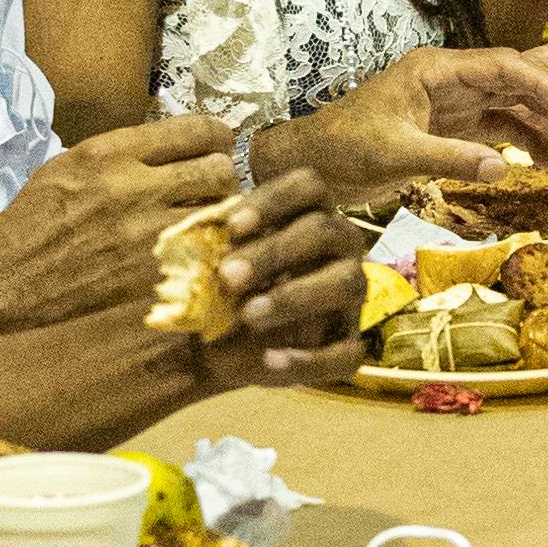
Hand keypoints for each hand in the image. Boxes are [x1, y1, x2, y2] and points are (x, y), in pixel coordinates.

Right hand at [0, 120, 250, 337]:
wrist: (6, 279)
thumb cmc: (34, 219)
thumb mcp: (70, 164)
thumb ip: (124, 153)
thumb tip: (175, 143)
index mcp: (111, 152)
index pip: (197, 129)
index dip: (219, 137)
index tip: (220, 146)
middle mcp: (134, 187)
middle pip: (220, 169)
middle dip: (223, 179)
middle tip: (215, 191)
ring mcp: (146, 235)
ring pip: (221, 214)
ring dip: (222, 218)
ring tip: (209, 224)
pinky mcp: (152, 275)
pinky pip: (207, 256)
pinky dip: (211, 255)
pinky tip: (200, 257)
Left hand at [188, 175, 369, 389]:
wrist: (221, 350)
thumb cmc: (221, 292)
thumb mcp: (211, 267)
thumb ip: (211, 248)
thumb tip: (197, 238)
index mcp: (307, 216)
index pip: (309, 187)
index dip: (274, 201)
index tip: (232, 227)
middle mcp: (339, 249)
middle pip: (323, 231)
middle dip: (274, 252)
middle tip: (227, 276)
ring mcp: (350, 297)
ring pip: (345, 282)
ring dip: (294, 296)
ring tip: (248, 315)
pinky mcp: (347, 344)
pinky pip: (345, 352)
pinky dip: (308, 358)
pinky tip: (270, 360)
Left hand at [279, 45, 547, 207]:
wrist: (312, 163)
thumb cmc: (343, 148)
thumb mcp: (395, 153)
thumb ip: (449, 158)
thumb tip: (500, 169)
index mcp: (435, 69)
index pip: (502, 67)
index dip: (543, 87)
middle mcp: (449, 79)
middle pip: (515, 80)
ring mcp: (451, 102)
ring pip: (512, 104)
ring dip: (546, 123)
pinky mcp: (449, 127)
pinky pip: (497, 128)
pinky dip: (524, 141)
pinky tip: (546, 159)